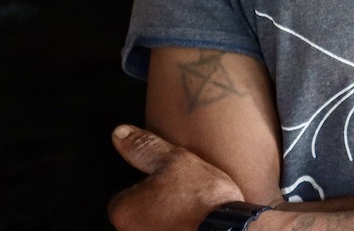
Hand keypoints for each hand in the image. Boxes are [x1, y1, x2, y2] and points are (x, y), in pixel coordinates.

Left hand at [108, 124, 243, 230]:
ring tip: (193, 216)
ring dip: (168, 223)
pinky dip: (180, 230)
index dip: (148, 191)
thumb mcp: (174, 160)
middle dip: (156, 210)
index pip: (125, 198)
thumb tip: (120, 132)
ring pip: (154, 228)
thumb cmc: (202, 198)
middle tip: (183, 201)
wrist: (232, 230)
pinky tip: (196, 226)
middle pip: (138, 218)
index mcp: (124, 210)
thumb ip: (144, 147)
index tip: (170, 189)